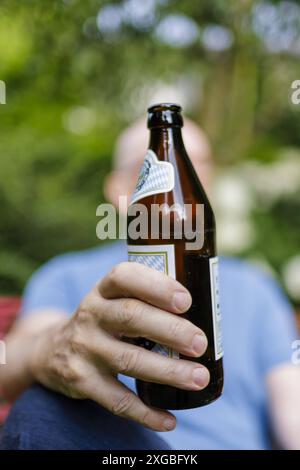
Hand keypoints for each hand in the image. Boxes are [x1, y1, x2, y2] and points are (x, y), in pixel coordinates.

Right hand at [30, 262, 208, 431]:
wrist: (54, 349)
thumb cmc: (104, 319)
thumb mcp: (114, 299)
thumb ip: (146, 298)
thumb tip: (207, 312)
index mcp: (104, 289)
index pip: (125, 277)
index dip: (156, 286)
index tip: (186, 300)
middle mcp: (91, 314)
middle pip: (131, 318)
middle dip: (170, 330)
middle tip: (201, 343)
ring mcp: (84, 347)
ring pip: (128, 360)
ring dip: (168, 371)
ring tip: (198, 377)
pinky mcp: (81, 380)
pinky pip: (116, 400)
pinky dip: (145, 412)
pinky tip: (170, 418)